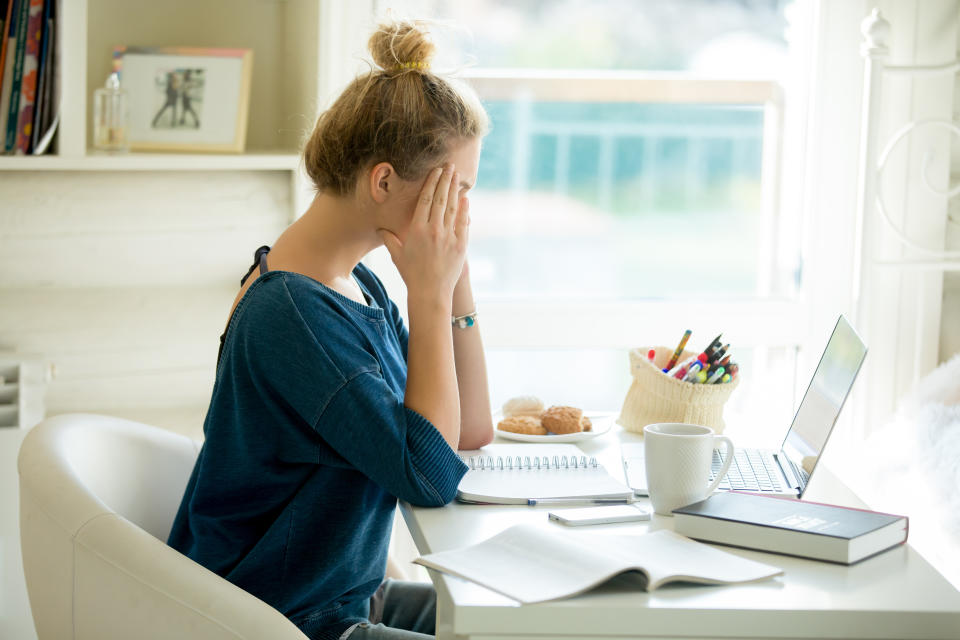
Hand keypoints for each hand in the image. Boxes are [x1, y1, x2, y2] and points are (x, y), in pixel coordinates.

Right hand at [378, 165, 469, 305]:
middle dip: (445, 180)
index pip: (425, 200)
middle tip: (449, 166)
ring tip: (457, 176)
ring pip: (453, 208)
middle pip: (441, 199)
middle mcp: (434, 230)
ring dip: (455, 190)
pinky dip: (465, 209)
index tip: (435, 171)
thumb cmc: (411, 274)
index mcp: (417, 229)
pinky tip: (465, 198)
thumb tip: (380, 228)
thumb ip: (388, 238)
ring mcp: (449, 237)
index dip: (431, 183)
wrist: (430, 292)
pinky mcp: (460, 245)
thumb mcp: (397, 255)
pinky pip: (463, 223)